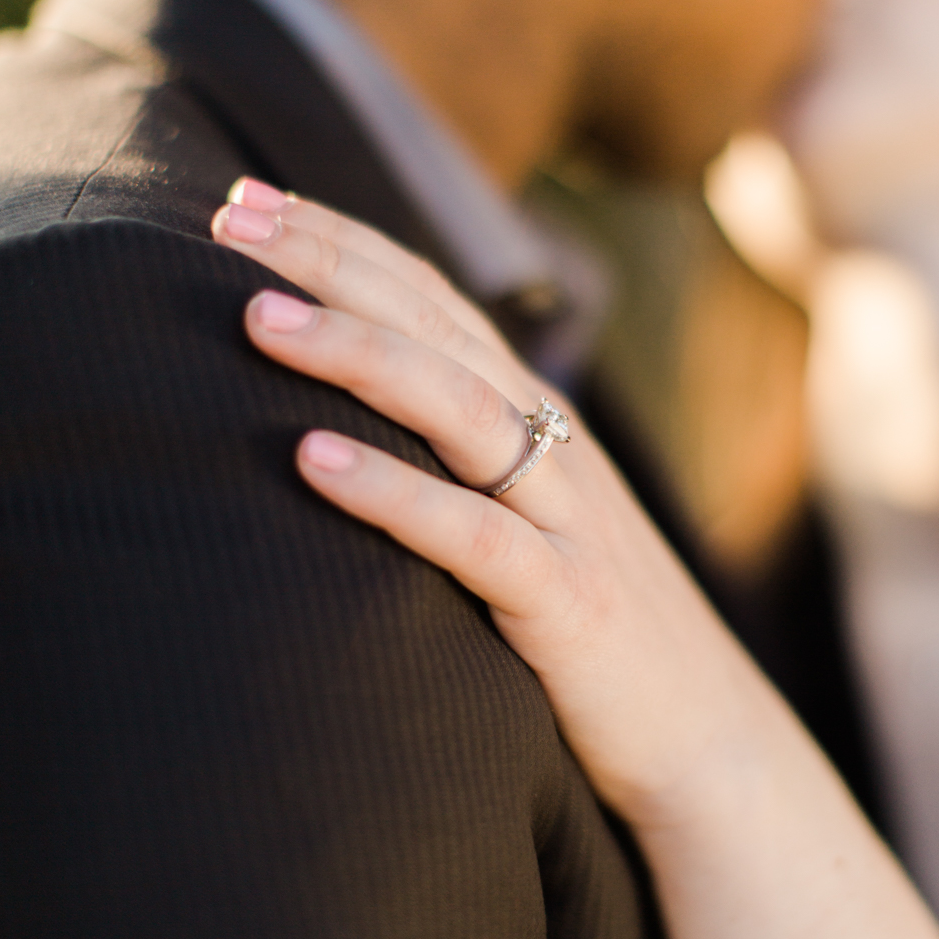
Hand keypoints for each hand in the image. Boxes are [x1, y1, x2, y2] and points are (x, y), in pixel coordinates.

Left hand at [213, 181, 762, 821]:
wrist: (710, 736)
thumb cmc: (595, 631)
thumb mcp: (532, 522)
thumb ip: (466, 462)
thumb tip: (352, 420)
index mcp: (537, 420)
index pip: (433, 301)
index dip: (345, 242)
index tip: (246, 201)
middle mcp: (552, 448)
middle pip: (435, 326)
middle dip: (331, 262)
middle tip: (228, 218)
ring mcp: (566, 519)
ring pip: (458, 407)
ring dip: (356, 354)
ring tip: (259, 321)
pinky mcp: (568, 601)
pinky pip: (472, 535)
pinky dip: (392, 493)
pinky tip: (312, 461)